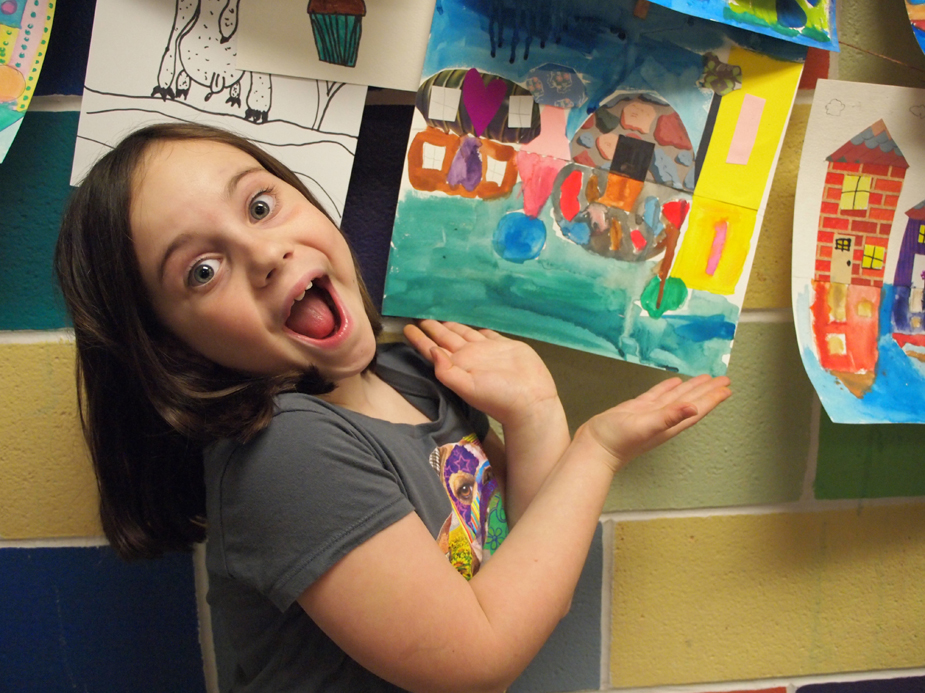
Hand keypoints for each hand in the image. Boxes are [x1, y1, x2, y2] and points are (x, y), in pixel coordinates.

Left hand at [403, 320, 559, 428]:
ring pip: (464, 334)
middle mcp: (469, 356)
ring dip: (452, 326)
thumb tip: (431, 350)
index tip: (406, 328)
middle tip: (420, 318)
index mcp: (457, 365)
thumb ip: (447, 371)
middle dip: (433, 328)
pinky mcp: (504, 346)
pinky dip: (478, 329)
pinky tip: (473, 325)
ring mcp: (487, 351)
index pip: (433, 349)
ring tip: (440, 319)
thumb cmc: (499, 397)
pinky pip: (487, 334)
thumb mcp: (467, 387)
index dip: (420, 339)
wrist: (531, 402)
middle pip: (446, 338)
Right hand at [581, 373, 730, 473]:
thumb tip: (693, 408)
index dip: (712, 398)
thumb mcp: (643, 427)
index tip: (726, 388)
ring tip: (705, 378)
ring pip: (676, 397)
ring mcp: (650, 414)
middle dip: (708, 391)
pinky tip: (673, 382)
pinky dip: (667, 387)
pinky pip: (658, 396)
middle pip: (691, 401)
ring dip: (691, 388)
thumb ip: (668, 417)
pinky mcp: (637, 410)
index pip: (696, 409)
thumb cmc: (616, 441)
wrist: (593, 448)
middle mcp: (663, 419)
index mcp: (668, 424)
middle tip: (724, 379)